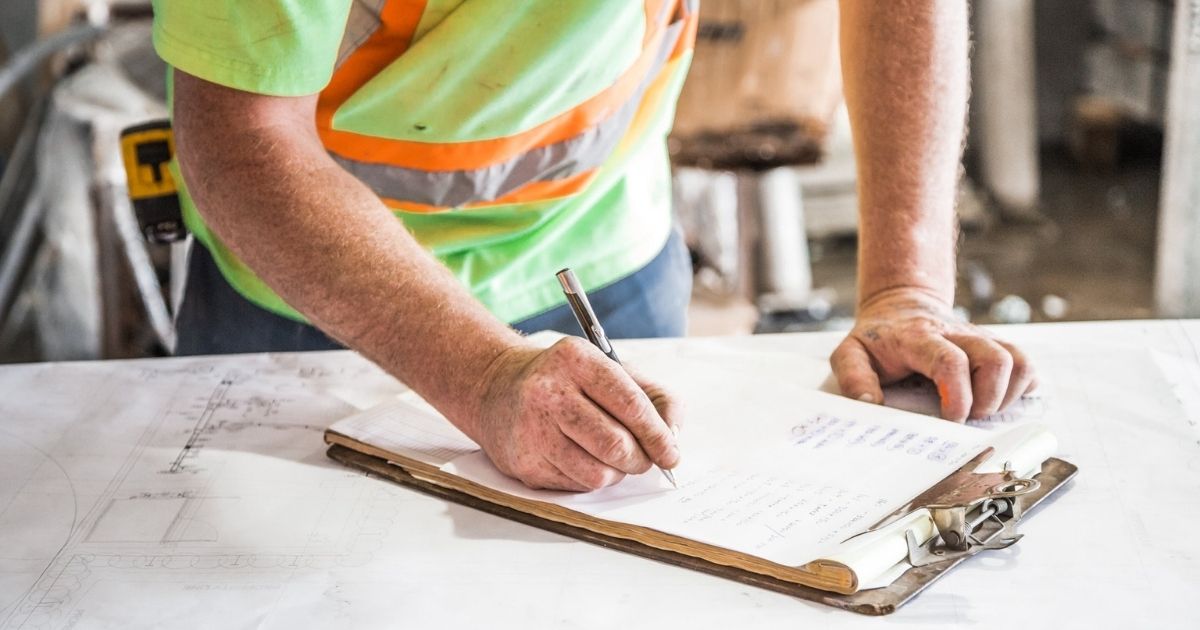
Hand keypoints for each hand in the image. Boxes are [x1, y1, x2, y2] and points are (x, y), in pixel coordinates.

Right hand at [469, 337, 681, 490]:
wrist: (497, 388)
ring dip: (617, 473)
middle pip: (616, 445)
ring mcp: (532, 429)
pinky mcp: (523, 462)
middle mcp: (549, 391)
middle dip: (641, 460)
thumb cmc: (568, 381)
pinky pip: (576, 486)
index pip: (630, 405)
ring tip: (611, 457)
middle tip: (644, 459)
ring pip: (598, 474)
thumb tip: (673, 437)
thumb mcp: (612, 370)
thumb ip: (655, 397)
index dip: (658, 435)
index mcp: (577, 359)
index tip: (671, 453)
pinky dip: (590, 478)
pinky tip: (581, 458)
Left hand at [830, 287, 1036, 420]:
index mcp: (919, 338)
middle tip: (968, 418)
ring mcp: (980, 339)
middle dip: (989, 399)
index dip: (958, 395)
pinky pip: (1026, 365)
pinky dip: (1021, 387)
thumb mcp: (850, 353)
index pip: (950, 361)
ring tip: (983, 410)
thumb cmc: (877, 339)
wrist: (900, 306)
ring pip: (1019, 360)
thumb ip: (853, 377)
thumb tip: (870, 404)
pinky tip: (997, 400)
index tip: (952, 419)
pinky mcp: (995, 346)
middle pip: (995, 359)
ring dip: (1008, 395)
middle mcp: (957, 334)